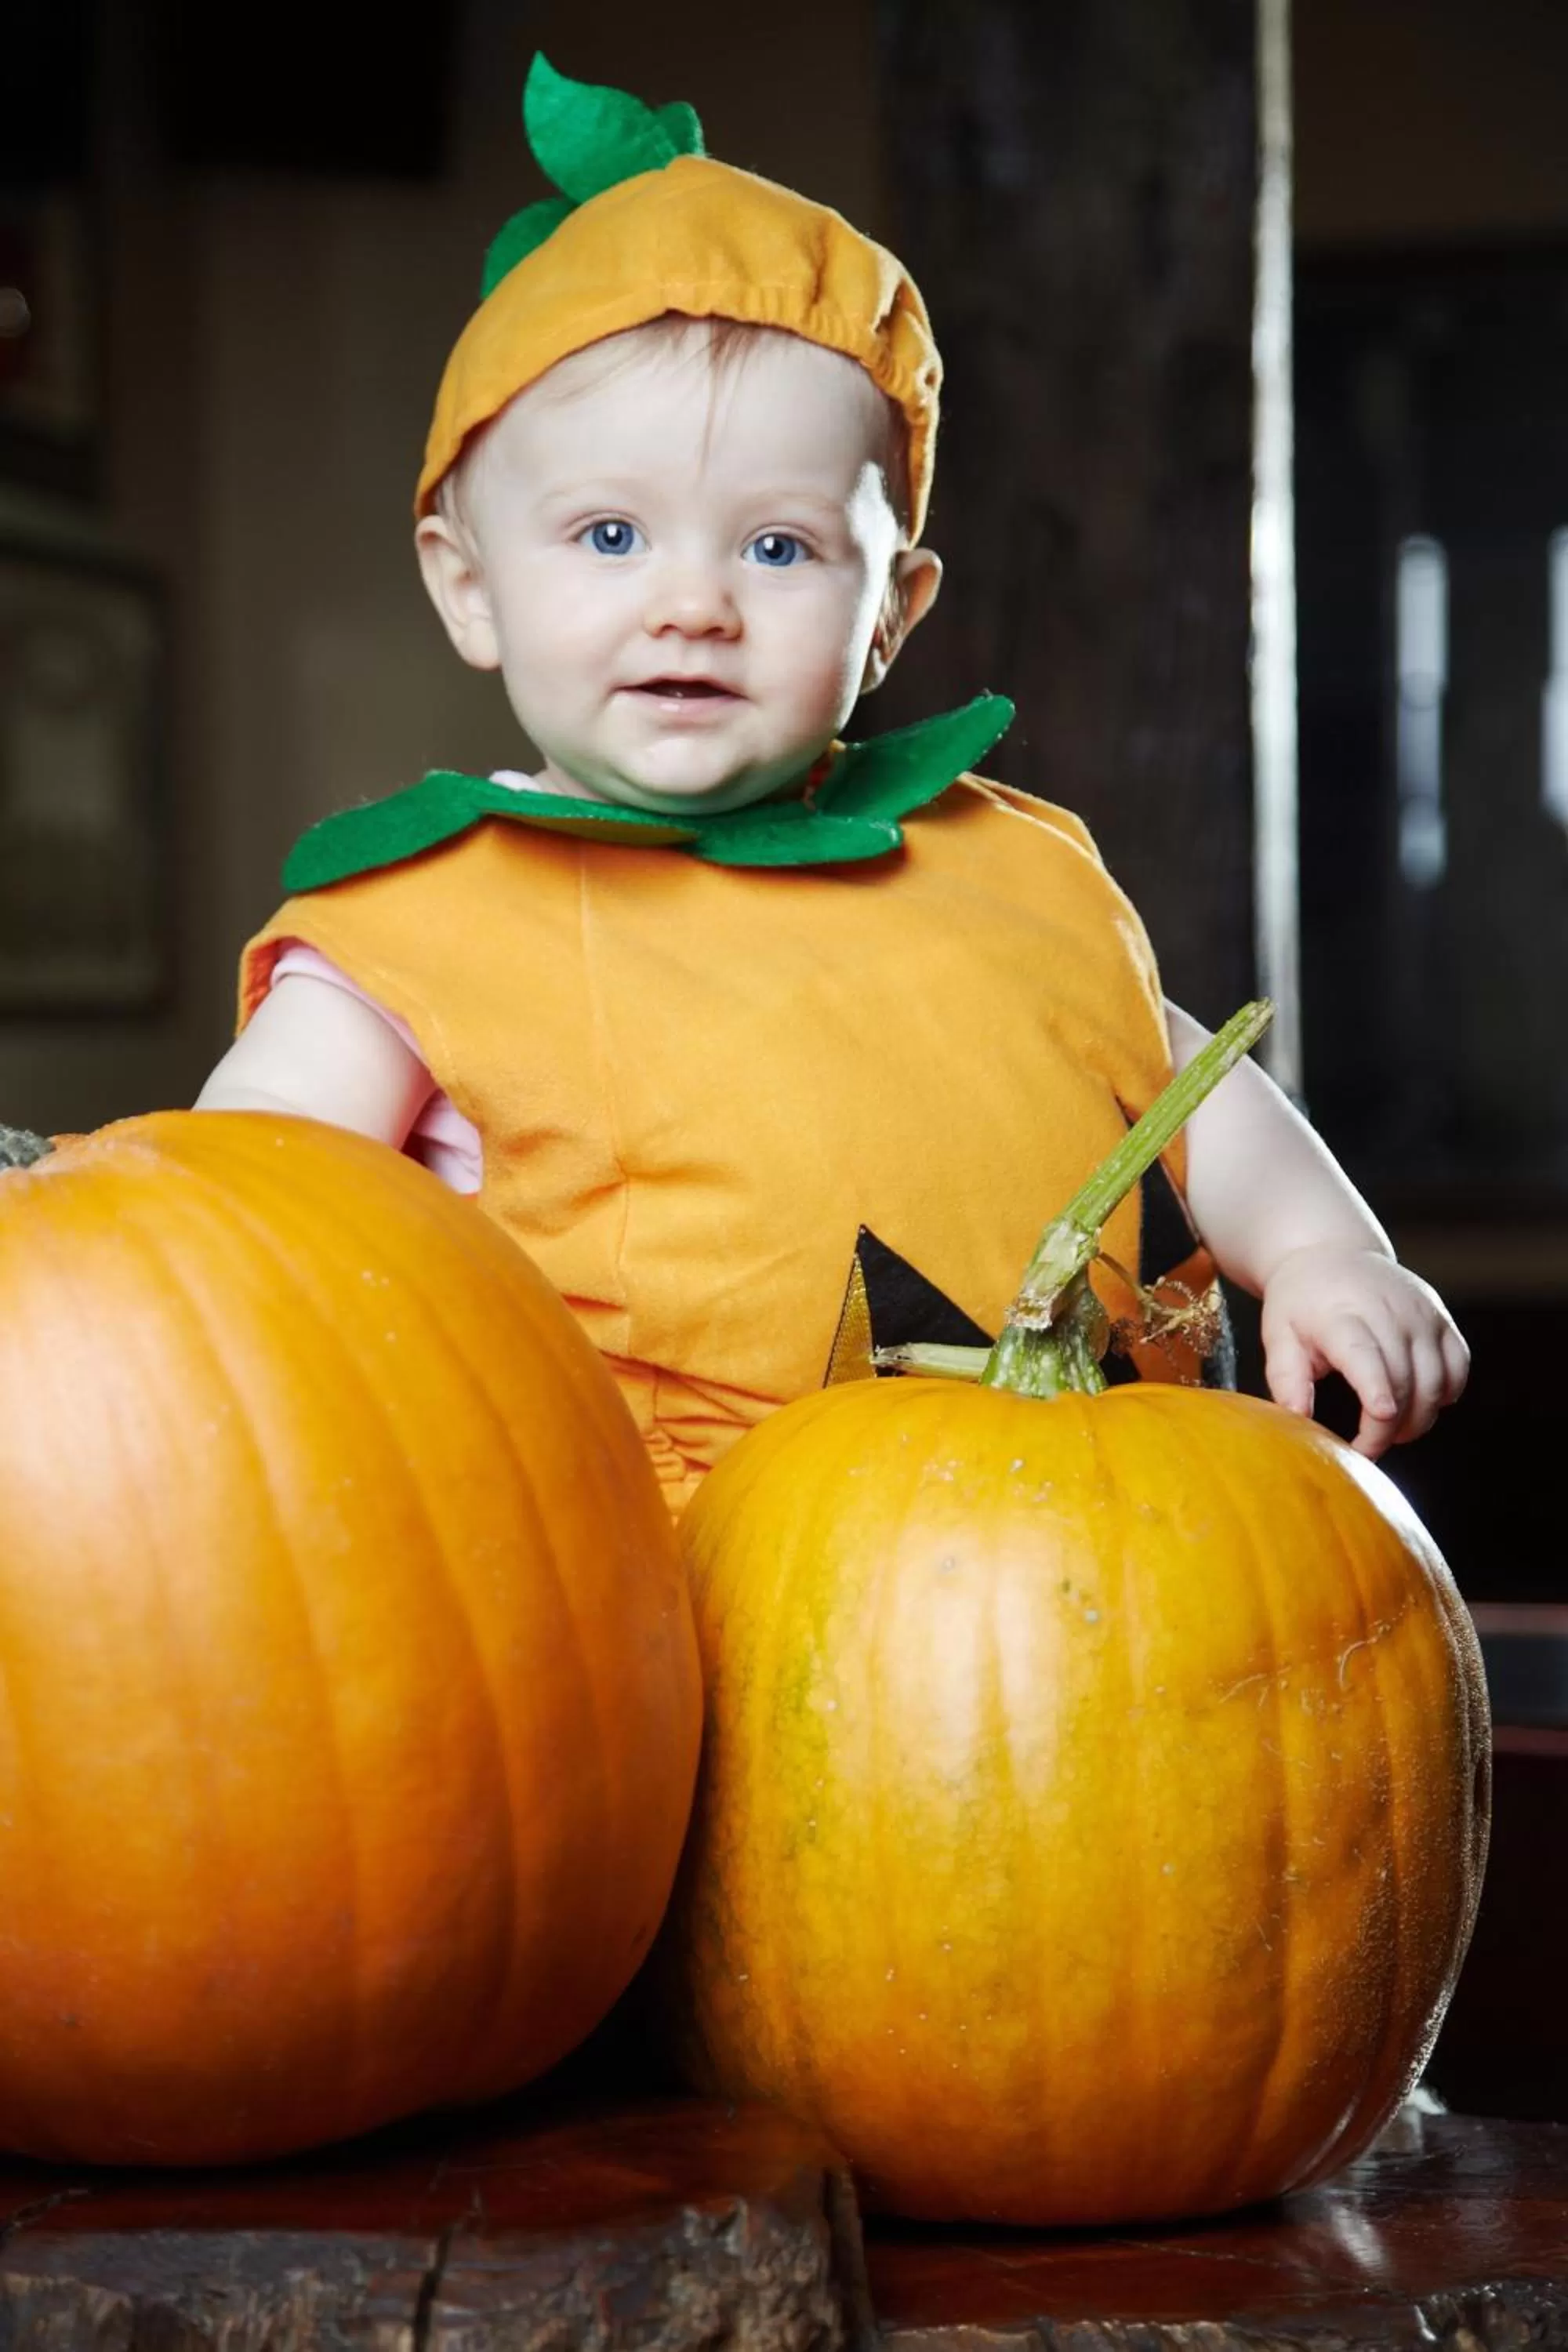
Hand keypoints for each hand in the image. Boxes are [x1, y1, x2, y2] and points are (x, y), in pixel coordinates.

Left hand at [1259, 1246, 1468, 1458]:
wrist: (1331, 1254)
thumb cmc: (1301, 1304)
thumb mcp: (1278, 1335)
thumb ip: (1286, 1378)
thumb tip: (1297, 1418)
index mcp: (1341, 1315)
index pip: (1365, 1354)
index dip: (1377, 1387)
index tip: (1380, 1416)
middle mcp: (1388, 1310)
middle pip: (1403, 1381)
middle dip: (1387, 1428)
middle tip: (1365, 1448)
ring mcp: (1421, 1313)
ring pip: (1436, 1381)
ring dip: (1418, 1419)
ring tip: (1388, 1430)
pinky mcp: (1442, 1317)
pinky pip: (1458, 1367)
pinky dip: (1444, 1395)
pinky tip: (1417, 1402)